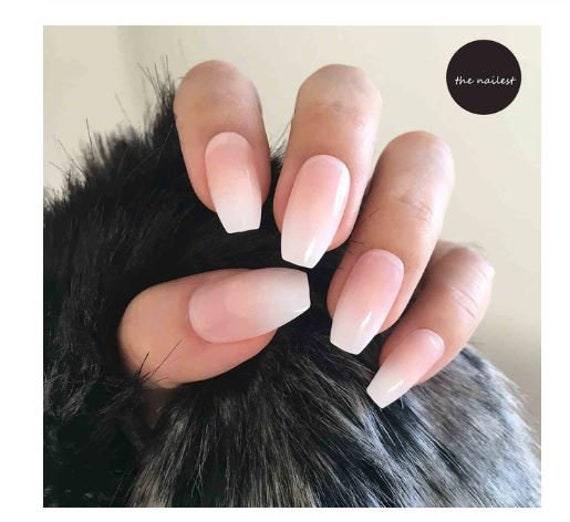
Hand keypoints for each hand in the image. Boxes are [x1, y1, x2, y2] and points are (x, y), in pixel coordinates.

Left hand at [119, 61, 493, 407]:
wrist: (229, 448)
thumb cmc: (173, 387)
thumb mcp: (141, 363)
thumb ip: (164, 326)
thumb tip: (260, 300)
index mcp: (228, 182)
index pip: (225, 92)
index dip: (229, 126)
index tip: (233, 211)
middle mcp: (310, 185)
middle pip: (346, 97)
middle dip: (334, 158)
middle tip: (305, 247)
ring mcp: (377, 225)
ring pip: (422, 166)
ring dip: (397, 238)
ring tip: (349, 324)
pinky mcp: (428, 283)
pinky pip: (468, 270)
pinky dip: (445, 315)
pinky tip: (393, 369)